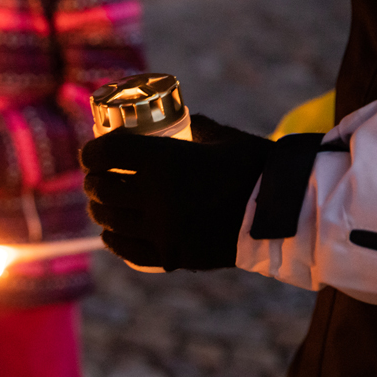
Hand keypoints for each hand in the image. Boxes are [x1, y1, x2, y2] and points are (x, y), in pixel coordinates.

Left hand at [80, 115, 273, 270]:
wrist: (286, 213)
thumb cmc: (254, 167)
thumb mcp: (218, 137)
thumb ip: (190, 128)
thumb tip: (171, 120)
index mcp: (165, 161)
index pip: (108, 154)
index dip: (92, 152)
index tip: (91, 153)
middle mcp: (157, 196)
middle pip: (103, 188)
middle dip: (92, 181)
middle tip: (95, 178)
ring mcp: (163, 230)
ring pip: (110, 220)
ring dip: (99, 209)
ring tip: (101, 204)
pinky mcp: (173, 256)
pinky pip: (128, 250)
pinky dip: (114, 239)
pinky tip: (112, 232)